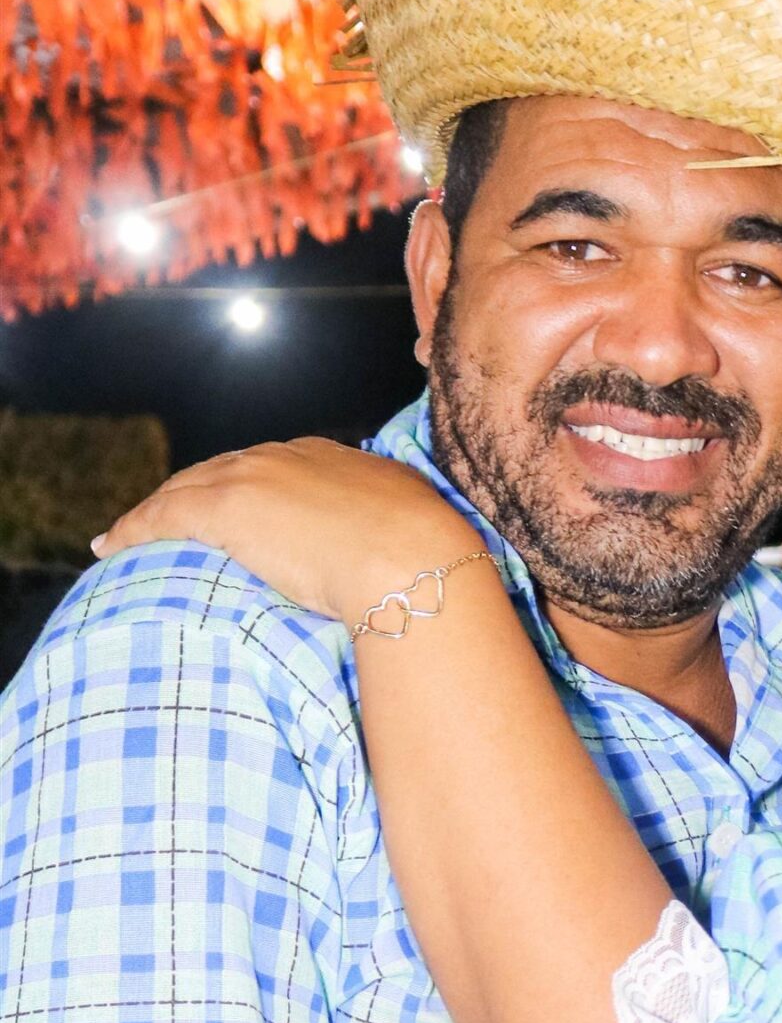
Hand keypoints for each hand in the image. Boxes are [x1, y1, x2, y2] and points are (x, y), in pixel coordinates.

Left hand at [92, 438, 473, 630]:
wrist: (414, 563)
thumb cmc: (429, 565)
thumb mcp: (418, 537)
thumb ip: (397, 539)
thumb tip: (413, 566)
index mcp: (335, 461)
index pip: (275, 469)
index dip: (249, 488)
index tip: (238, 512)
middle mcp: (289, 457)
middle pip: (225, 469)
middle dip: (197, 492)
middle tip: (171, 519)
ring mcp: (255, 477)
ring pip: (187, 487)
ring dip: (157, 510)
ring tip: (130, 533)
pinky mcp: (226, 507)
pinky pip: (163, 514)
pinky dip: (134, 527)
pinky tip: (111, 545)